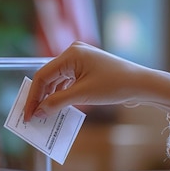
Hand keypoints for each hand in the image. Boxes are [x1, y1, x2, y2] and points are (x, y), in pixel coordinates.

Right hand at [23, 41, 169, 120]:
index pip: (42, 76)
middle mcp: (73, 52)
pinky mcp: (86, 68)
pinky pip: (67, 81)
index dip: (33, 97)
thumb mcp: (83, 95)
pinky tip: (57, 107)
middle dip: (40, 98)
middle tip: (32, 117)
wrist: (141, 84)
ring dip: (50, 97)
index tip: (28, 115)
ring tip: (43, 115)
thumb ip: (57, 102)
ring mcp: (80, 59)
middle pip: (48, 77)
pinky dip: (61, 94)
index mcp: (70, 54)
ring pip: (57, 80)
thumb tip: (39, 112)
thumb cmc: (115, 85)